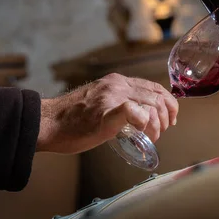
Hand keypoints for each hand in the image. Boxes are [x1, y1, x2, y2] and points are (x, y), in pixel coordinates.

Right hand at [37, 73, 178, 153]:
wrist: (47, 122)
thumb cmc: (71, 119)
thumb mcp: (100, 102)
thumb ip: (118, 103)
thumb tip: (138, 117)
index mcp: (117, 81)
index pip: (153, 87)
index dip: (168, 103)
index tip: (171, 118)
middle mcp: (117, 85)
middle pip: (157, 96)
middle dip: (167, 116)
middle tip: (161, 132)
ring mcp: (111, 97)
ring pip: (151, 105)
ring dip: (157, 125)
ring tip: (150, 137)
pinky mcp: (105, 113)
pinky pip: (134, 112)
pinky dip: (144, 123)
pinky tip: (141, 133)